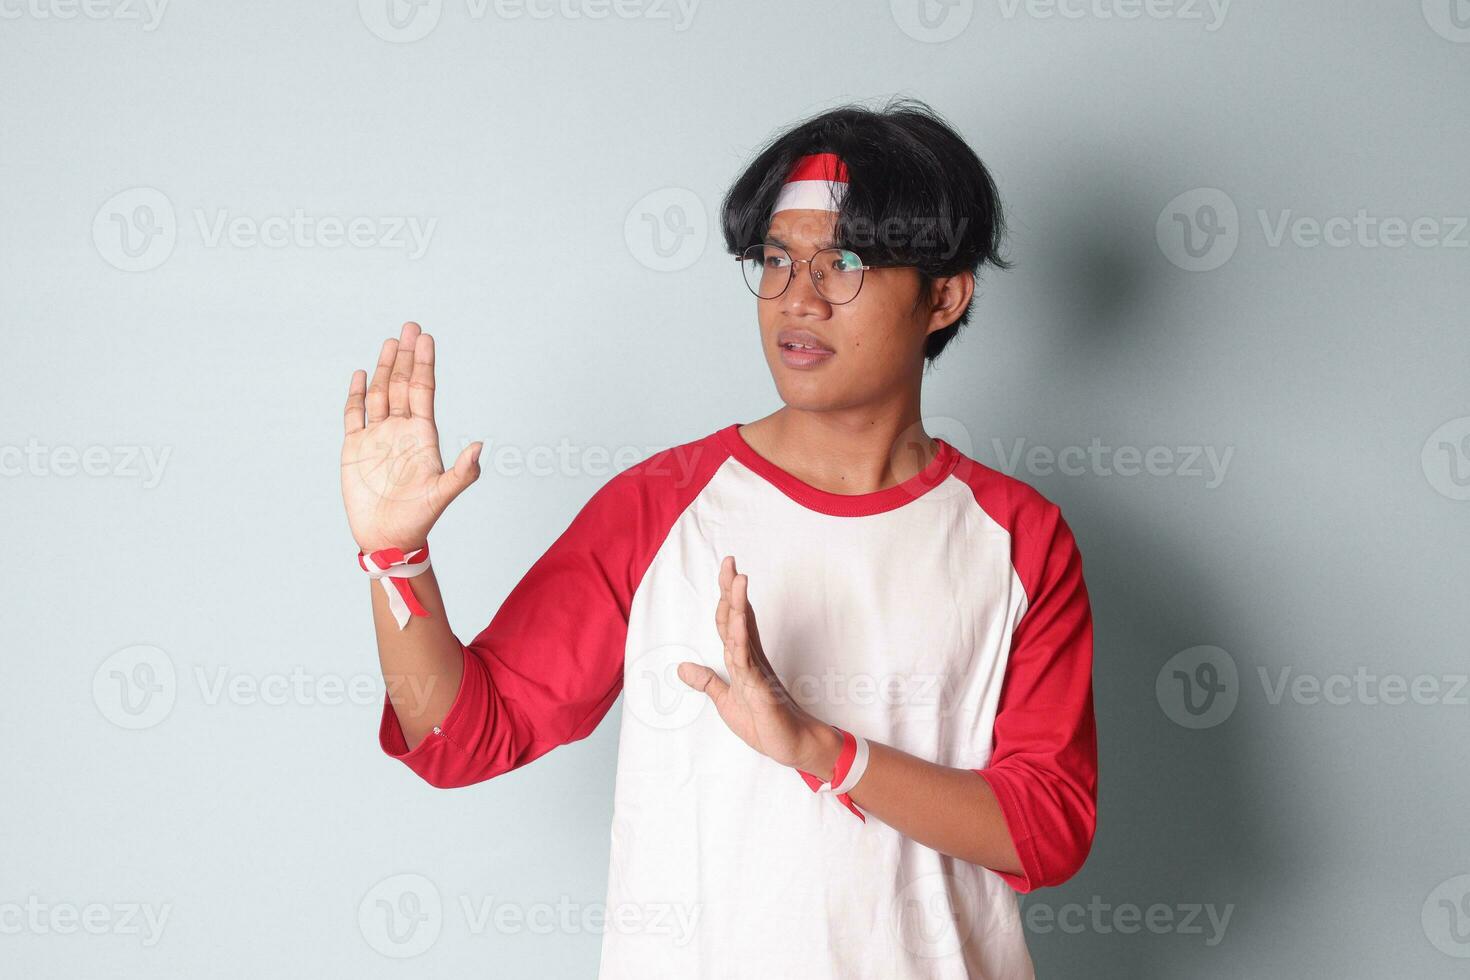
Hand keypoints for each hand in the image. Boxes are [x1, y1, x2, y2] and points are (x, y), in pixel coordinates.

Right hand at [340, 321, 482, 553]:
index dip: (424, 364)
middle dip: (407, 356)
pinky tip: (361, 374)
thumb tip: (480, 448)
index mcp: (422, 435)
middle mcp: (401, 430)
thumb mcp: (443, 494)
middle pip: (403, 385)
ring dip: (385, 368)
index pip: (423, 390)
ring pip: (380, 394)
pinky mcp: (355, 448)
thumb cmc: (419, 519)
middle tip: (411, 326)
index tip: (426, 338)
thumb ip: (463, 473)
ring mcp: (377, 437)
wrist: (388, 538)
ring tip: (390, 341)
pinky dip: (356, 394)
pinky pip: (355, 415)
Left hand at [676, 556, 840, 775]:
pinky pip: (747, 660)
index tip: (725, 572)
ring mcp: (757, 671)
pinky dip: (740, 639)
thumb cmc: (765, 724)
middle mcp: (752, 659)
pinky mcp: (761, 687)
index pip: (730, 622)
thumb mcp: (725, 702)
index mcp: (744, 660)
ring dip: (738, 605)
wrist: (793, 746)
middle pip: (738, 617)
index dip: (724, 598)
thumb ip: (707, 682)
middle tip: (730, 560)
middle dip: (731, 589)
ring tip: (738, 578)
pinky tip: (737, 620)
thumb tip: (681, 668)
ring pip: (743, 632)